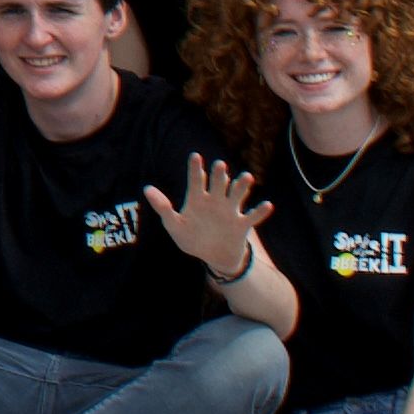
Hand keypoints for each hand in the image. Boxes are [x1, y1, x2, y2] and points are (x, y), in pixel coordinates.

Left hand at [164, 149, 263, 286]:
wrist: (213, 257)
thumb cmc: (191, 238)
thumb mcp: (174, 225)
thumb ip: (163, 208)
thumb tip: (147, 188)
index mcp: (197, 198)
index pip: (195, 180)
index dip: (195, 169)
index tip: (195, 156)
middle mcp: (215, 200)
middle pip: (218, 183)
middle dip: (219, 175)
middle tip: (219, 165)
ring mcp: (229, 211)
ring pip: (237, 194)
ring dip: (242, 186)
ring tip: (246, 177)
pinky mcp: (242, 225)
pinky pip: (252, 216)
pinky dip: (260, 212)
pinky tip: (267, 205)